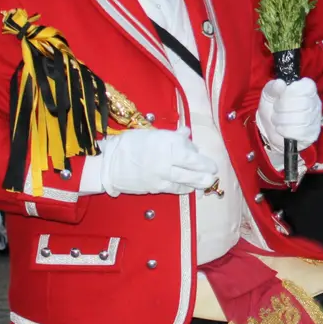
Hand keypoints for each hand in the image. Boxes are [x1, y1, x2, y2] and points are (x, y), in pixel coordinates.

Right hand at [94, 128, 217, 195]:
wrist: (109, 164)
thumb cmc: (129, 144)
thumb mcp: (151, 134)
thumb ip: (171, 136)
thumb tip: (187, 134)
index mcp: (165, 145)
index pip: (191, 156)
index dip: (203, 162)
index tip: (212, 164)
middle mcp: (165, 161)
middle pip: (191, 171)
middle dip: (205, 174)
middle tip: (213, 175)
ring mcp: (161, 176)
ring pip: (185, 182)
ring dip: (198, 184)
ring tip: (206, 184)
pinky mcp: (155, 188)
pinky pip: (174, 189)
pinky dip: (184, 189)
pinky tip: (190, 188)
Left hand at [258, 78, 322, 149]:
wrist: (269, 128)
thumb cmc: (272, 107)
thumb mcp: (269, 94)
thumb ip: (273, 87)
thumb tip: (280, 83)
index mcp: (307, 88)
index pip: (307, 86)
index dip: (291, 92)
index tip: (281, 96)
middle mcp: (315, 102)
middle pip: (303, 103)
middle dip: (283, 108)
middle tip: (276, 110)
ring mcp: (315, 119)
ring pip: (302, 119)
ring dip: (283, 120)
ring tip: (277, 120)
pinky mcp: (312, 133)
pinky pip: (300, 132)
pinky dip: (286, 131)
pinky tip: (281, 129)